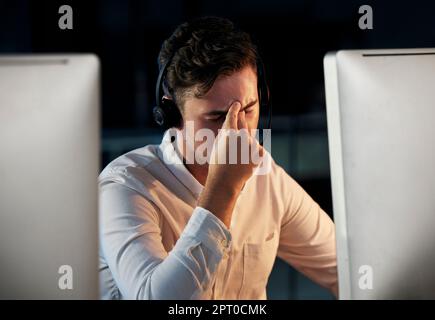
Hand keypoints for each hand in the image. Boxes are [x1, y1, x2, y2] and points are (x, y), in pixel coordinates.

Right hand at [197, 101, 263, 227]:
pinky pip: (258, 150)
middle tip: (242, 112)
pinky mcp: (260, 153)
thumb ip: (225, 134)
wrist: (225, 181)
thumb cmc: (218, 164)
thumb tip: (230, 126)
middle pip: (244, 123)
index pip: (233, 116)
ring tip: (238, 156)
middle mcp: (242, 136)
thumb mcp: (217, 145)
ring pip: (250, 139)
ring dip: (246, 143)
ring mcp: (252, 145)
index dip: (235, 109)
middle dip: (242, 117)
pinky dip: (254, 153)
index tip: (237, 104)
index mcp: (230, 132)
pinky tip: (246, 161)